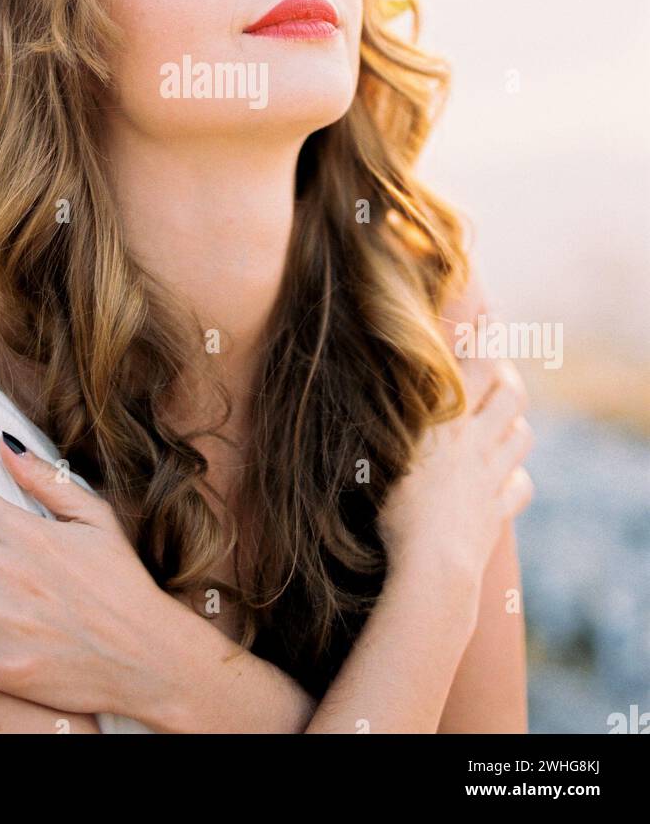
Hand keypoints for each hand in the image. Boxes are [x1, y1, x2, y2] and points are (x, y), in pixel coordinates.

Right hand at [378, 356, 534, 585]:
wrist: (433, 568)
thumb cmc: (394, 510)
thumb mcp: (379, 455)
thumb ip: (384, 421)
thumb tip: (360, 391)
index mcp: (448, 425)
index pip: (476, 366)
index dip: (487, 336)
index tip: (490, 312)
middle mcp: (476, 445)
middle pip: (511, 396)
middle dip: (508, 376)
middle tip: (499, 368)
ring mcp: (491, 479)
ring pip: (520, 437)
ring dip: (514, 422)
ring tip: (503, 417)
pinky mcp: (495, 512)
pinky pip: (518, 486)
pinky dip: (515, 476)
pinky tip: (504, 475)